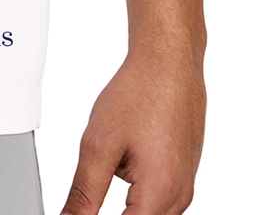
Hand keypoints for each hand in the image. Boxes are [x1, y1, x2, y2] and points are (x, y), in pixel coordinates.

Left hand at [60, 49, 205, 213]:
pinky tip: (123, 165)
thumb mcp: (98, 144)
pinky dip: (136, 196)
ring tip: (111, 166)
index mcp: (160, 193)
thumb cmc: (139, 93)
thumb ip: (84, 192)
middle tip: (91, 191)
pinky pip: (158, 202)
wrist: (170, 63)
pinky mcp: (183, 176)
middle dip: (109, 213)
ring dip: (126, 208)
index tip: (79, 212)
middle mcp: (179, 197)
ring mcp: (184, 187)